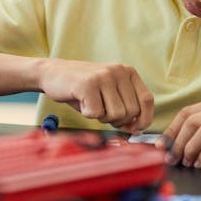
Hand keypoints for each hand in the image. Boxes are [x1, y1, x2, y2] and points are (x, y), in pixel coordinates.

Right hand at [38, 58, 153, 131]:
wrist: (53, 73)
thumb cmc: (83, 89)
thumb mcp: (109, 94)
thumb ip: (125, 107)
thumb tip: (137, 129)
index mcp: (128, 72)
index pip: (147, 100)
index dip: (144, 119)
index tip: (134, 129)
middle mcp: (119, 71)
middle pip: (131, 112)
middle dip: (117, 121)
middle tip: (101, 112)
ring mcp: (103, 76)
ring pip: (116, 115)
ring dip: (102, 118)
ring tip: (91, 105)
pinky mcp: (88, 84)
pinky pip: (96, 114)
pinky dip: (87, 115)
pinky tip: (81, 102)